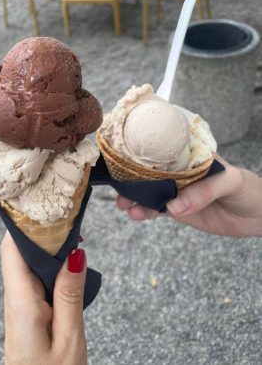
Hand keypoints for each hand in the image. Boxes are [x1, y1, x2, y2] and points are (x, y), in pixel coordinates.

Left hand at [1, 231, 86, 364]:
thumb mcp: (69, 338)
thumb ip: (70, 296)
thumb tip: (75, 255)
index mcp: (20, 303)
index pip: (12, 249)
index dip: (24, 223)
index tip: (44, 206)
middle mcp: (15, 300)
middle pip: (20, 252)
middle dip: (41, 232)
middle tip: (68, 219)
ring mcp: (21, 306)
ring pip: (29, 265)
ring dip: (49, 248)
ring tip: (73, 236)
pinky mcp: (29, 312)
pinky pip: (37, 279)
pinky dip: (53, 266)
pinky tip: (69, 263)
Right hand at [117, 159, 261, 237]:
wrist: (258, 217)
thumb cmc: (249, 189)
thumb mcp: (231, 182)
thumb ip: (204, 191)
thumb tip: (174, 206)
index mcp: (192, 155)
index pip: (164, 148)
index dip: (143, 149)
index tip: (122, 154)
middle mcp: (180, 171)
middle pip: (150, 171)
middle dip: (132, 177)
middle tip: (118, 186)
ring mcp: (178, 190)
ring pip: (150, 191)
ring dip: (135, 197)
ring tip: (124, 204)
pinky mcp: (179, 210)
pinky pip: (157, 210)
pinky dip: (145, 212)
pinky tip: (136, 215)